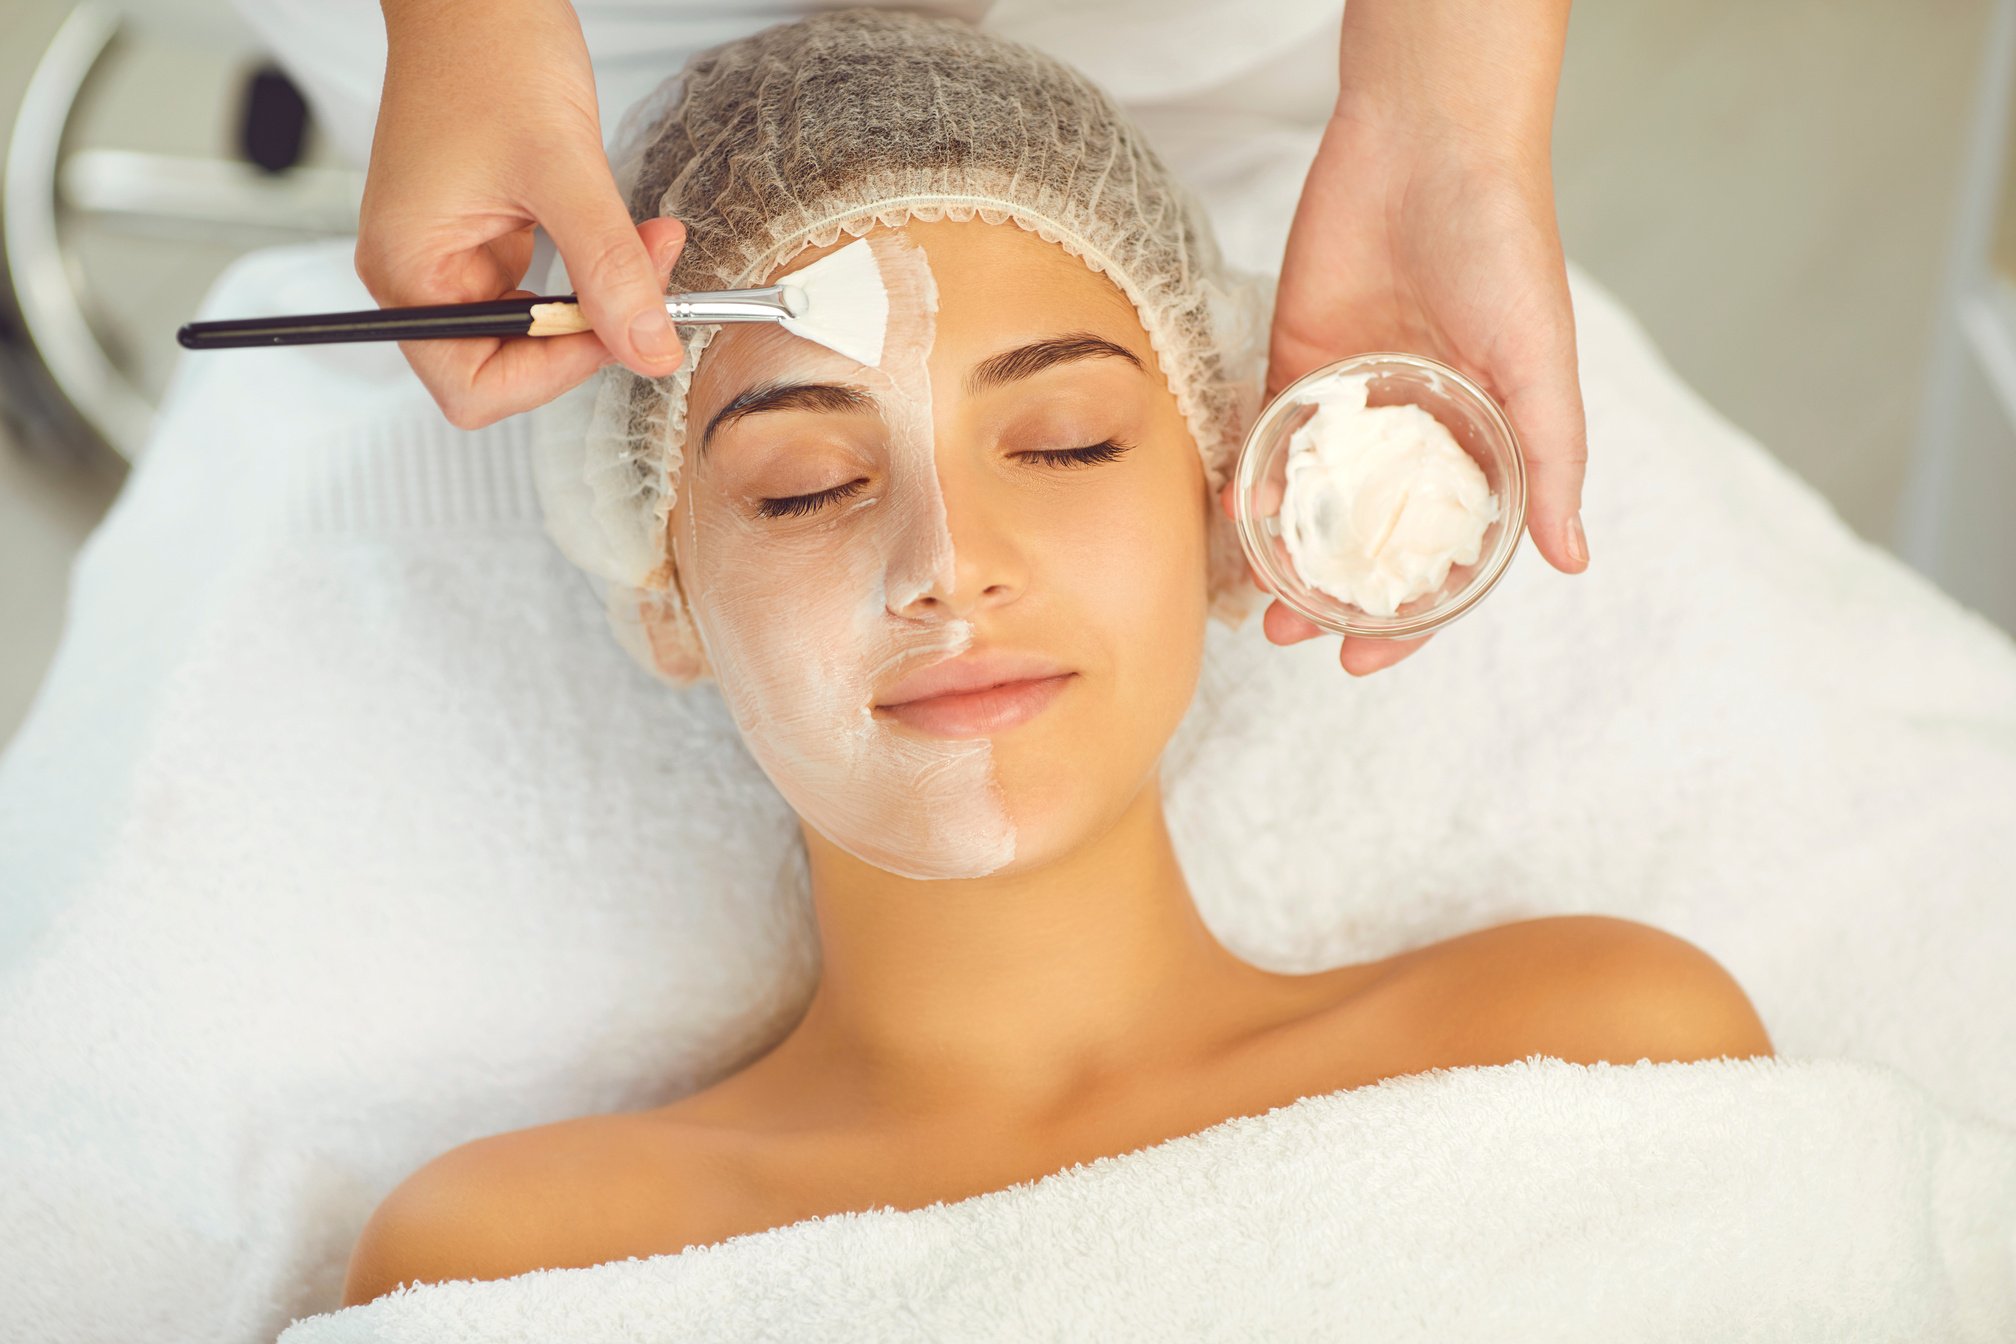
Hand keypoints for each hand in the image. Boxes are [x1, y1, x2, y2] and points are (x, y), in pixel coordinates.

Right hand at [356, 0, 687, 428]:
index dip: (551, 372)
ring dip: (598, 303)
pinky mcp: (485, 240)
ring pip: (535, 333)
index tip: (616, 327)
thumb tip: (649, 351)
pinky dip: (592, 274)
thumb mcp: (564, 168)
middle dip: (584, 336)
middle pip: (504, 369)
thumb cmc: (490, 52)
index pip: (471, 386)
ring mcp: (451, 259)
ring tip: (643, 245)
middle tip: (645, 285)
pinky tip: (622, 235)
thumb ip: (609, 269)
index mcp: (407, 269)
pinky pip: (545, 291)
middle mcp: (419, 274)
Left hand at [1235, 100, 1588, 676]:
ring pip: (1311, 500)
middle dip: (1328, 596)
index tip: (1362, 661)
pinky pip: (1271, 436)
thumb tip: (1571, 561)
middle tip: (1289, 632)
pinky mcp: (1297, 361)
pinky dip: (1253, 476)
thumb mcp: (1540, 364)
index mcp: (1480, 444)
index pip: (1439, 557)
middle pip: (1364, 540)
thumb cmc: (1505, 248)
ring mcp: (1352, 402)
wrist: (1426, 145)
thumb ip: (1549, 461)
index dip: (1407, 618)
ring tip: (1255, 594)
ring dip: (1283, 551)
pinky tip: (1235, 510)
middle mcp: (1414, 434)